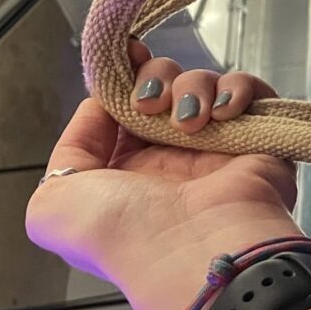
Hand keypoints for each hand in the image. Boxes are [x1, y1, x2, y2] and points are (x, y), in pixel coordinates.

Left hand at [26, 41, 298, 309]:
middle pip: (164, 83)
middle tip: (150, 105)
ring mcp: (216, 145)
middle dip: (154, 79)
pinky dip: (238, 89)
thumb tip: (101, 108)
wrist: (191, 250)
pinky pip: (252, 93)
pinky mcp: (258, 138)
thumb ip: (66, 153)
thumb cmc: (121, 234)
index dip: (122, 76)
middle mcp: (171, 153)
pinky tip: (224, 112)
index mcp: (127, 167)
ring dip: (193, 88)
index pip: (124, 103)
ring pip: (204, 83)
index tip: (125, 59)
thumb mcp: (52, 206)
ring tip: (189, 122)